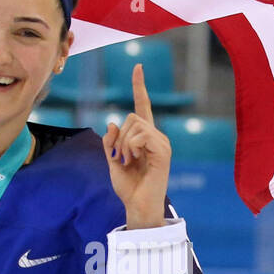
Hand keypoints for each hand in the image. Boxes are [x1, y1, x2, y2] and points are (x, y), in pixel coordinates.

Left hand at [103, 64, 171, 230]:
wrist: (138, 207)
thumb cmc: (128, 187)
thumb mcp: (112, 161)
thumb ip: (110, 142)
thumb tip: (111, 123)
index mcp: (145, 137)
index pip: (142, 106)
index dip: (139, 86)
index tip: (138, 66)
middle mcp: (156, 136)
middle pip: (132, 116)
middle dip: (119, 137)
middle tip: (120, 157)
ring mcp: (161, 143)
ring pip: (135, 125)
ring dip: (124, 144)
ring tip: (128, 161)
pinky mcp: (163, 152)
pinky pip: (142, 135)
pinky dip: (131, 147)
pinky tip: (134, 160)